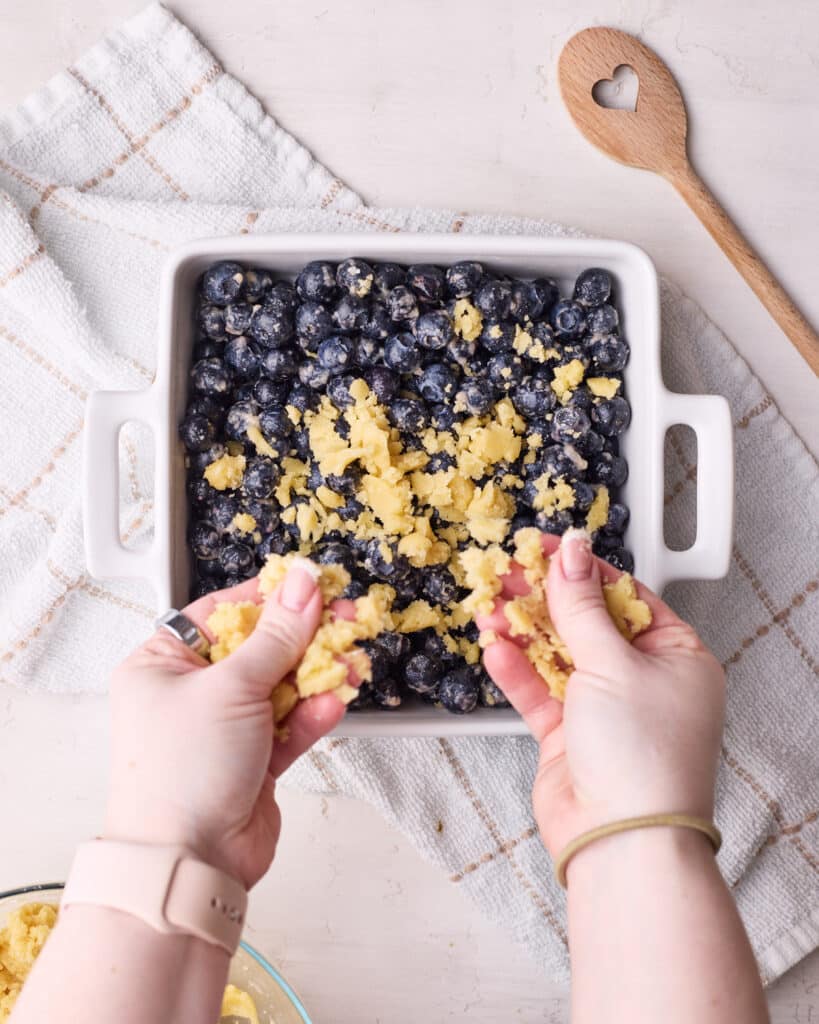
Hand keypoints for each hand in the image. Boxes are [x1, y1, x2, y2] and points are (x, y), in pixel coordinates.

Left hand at [105, 564, 349, 888]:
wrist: (188, 863)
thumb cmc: (183, 771)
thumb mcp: (232, 688)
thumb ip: (277, 636)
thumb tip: (303, 582)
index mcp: (163, 663)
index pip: (223, 612)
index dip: (270, 596)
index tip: (313, 584)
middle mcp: (191, 692)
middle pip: (259, 647)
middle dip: (304, 637)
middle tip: (347, 619)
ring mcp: (224, 728)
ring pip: (281, 686)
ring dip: (317, 675)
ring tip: (350, 664)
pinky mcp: (254, 760)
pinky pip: (289, 725)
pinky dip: (313, 714)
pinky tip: (335, 702)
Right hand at [477, 530, 724, 858]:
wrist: (619, 840)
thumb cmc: (641, 753)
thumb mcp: (611, 663)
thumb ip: (581, 606)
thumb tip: (572, 551)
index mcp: (676, 656)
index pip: (624, 596)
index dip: (582, 569)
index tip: (544, 546)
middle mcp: (643, 680)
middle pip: (586, 622)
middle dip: (544, 598)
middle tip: (506, 572)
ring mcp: (604, 708)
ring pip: (557, 654)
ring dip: (522, 630)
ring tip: (489, 605)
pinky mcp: (568, 735)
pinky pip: (539, 691)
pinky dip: (516, 670)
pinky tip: (493, 647)